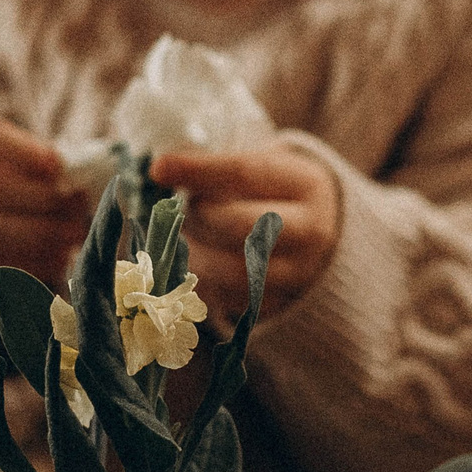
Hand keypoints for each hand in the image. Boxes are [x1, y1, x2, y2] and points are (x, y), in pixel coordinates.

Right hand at [0, 119, 95, 298]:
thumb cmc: (12, 200)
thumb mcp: (26, 177)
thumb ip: (49, 175)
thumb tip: (78, 186)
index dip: (24, 150)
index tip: (59, 167)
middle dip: (40, 199)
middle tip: (75, 212)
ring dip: (37, 235)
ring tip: (71, 238)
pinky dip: (26, 266)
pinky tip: (54, 263)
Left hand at [149, 142, 341, 325]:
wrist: (314, 233)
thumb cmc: (271, 193)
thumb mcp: (257, 169)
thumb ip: (215, 170)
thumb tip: (161, 170)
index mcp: (308, 185)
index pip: (245, 174)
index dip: (198, 171)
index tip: (158, 168)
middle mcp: (312, 231)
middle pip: (243, 226)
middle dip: (201, 216)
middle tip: (184, 209)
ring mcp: (298, 273)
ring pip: (232, 269)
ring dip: (198, 252)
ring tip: (189, 236)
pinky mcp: (277, 302)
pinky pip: (228, 297)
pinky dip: (204, 279)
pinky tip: (201, 260)